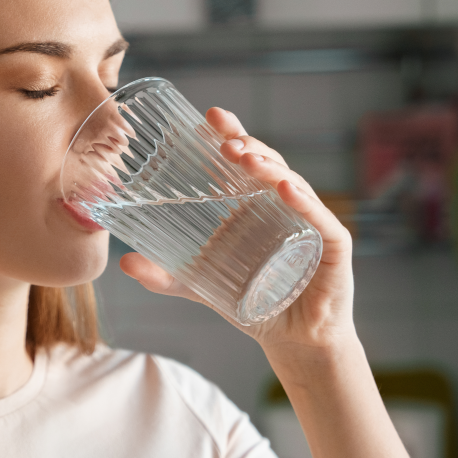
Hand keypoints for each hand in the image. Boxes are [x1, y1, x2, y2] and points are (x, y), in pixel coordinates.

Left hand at [119, 107, 357, 367]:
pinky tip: (286, 189)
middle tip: (224, 138)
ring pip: (293, 184)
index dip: (231, 136)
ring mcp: (311, 222)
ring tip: (247, 157)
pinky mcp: (333, 247)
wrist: (294, 340)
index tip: (209, 117)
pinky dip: (304, 202)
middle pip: (269, 164)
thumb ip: (164, 276)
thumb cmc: (254, 303)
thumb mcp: (199, 286)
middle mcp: (286, 206)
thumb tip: (124, 263)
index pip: (245, 161)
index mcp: (256, 205)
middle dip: (248, 146)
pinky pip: (320, 219)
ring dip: (270, 168)